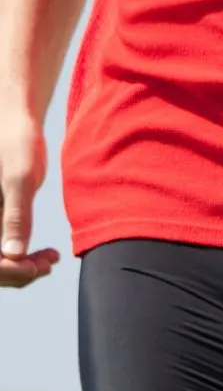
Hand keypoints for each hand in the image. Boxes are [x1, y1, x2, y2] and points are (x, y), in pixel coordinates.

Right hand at [0, 112, 58, 290]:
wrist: (18, 119)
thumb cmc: (18, 140)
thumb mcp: (20, 179)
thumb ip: (15, 216)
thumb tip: (13, 254)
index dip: (7, 269)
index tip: (34, 268)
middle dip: (16, 271)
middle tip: (48, 264)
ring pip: (0, 258)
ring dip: (23, 267)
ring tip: (51, 259)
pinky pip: (5, 249)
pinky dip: (25, 257)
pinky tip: (48, 255)